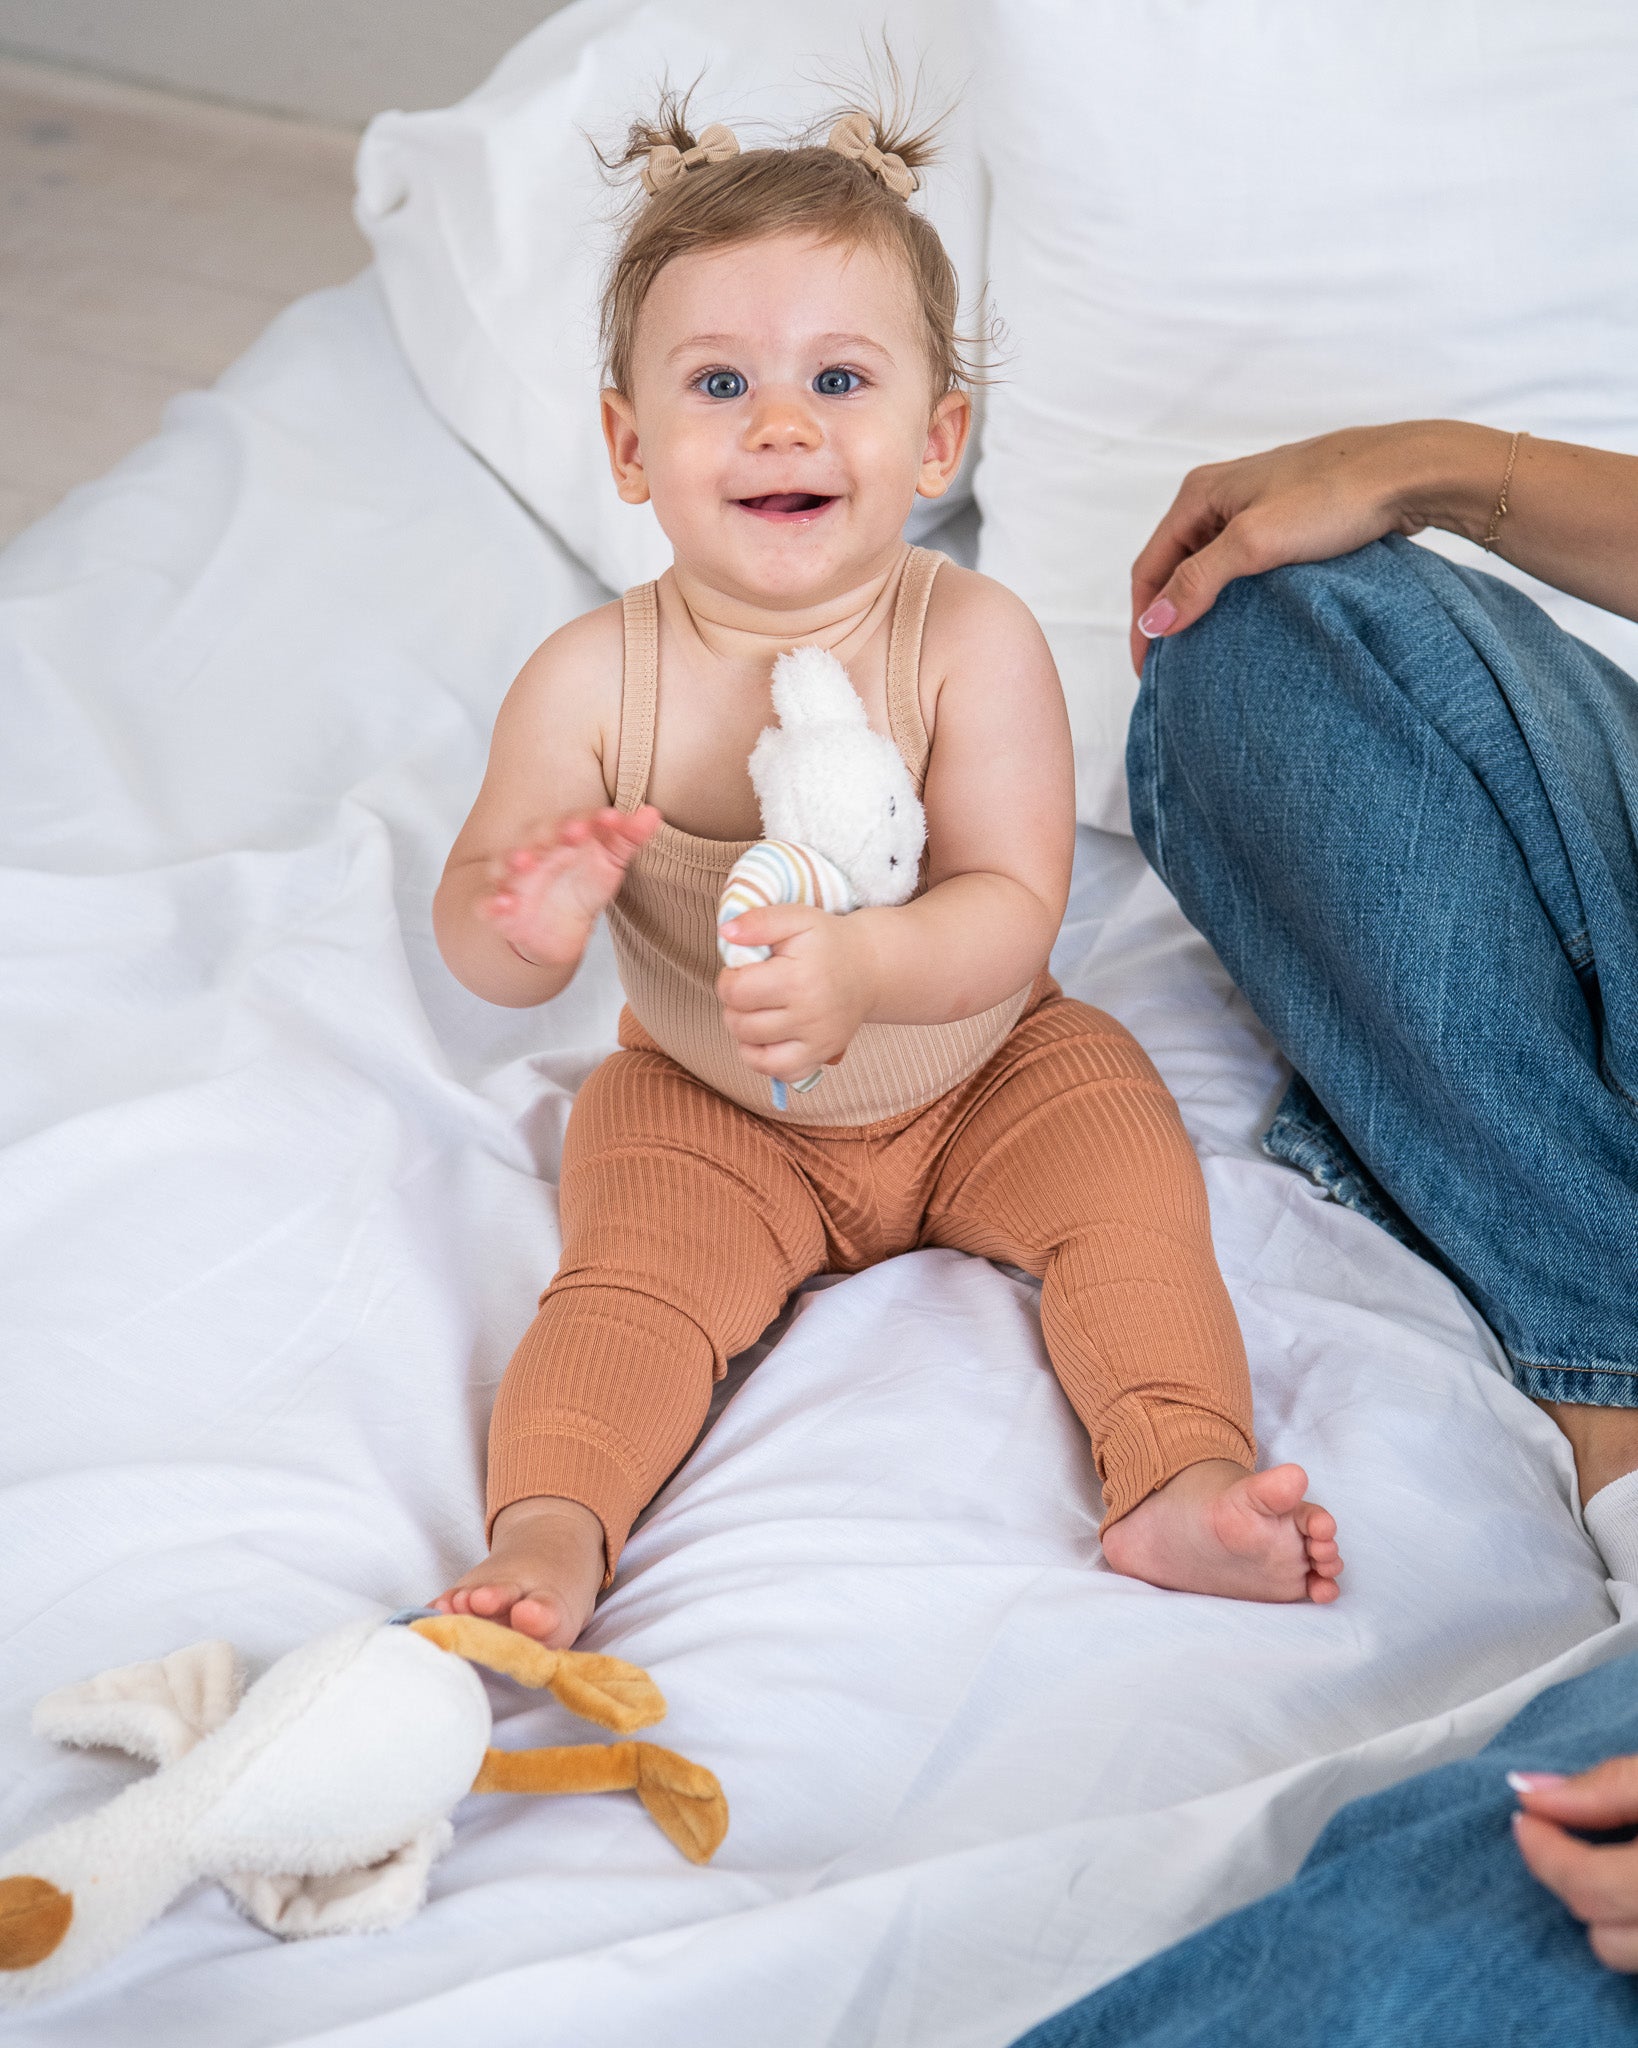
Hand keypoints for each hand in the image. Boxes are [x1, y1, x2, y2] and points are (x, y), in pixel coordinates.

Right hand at [479, 805, 659, 967]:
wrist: (555, 929)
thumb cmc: (581, 884)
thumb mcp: (609, 862)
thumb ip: (628, 838)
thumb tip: (653, 813)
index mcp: (563, 836)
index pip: (575, 821)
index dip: (592, 820)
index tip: (613, 820)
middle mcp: (536, 852)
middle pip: (541, 836)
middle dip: (555, 833)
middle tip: (574, 832)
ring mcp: (515, 879)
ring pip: (508, 865)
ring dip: (516, 861)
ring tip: (525, 861)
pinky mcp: (500, 908)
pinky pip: (489, 903)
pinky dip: (492, 903)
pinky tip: (502, 904)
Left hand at [715, 904, 878, 1081]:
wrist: (869, 966)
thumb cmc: (828, 941)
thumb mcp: (796, 918)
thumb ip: (758, 921)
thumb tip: (726, 933)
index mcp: (797, 980)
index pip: (735, 992)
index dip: (728, 979)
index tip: (742, 971)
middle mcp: (808, 1016)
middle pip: (740, 1024)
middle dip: (735, 1006)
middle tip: (752, 989)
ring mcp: (817, 1041)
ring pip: (752, 1053)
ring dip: (745, 1032)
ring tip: (758, 1010)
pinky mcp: (821, 1056)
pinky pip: (779, 1073)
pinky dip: (764, 1060)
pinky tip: (768, 1037)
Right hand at [1128, 423, 1456, 675]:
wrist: (1407, 472)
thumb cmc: (1333, 497)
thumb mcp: (1255, 543)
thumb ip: (1198, 581)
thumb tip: (1155, 623)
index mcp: (1199, 494)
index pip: (1148, 567)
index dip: (1143, 621)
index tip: (1150, 671)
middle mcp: (1219, 495)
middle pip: (1173, 566)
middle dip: (1167, 615)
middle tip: (1173, 668)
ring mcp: (1254, 505)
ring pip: (1208, 565)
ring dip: (1199, 606)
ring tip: (1204, 650)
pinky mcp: (1287, 517)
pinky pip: (1241, 563)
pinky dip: (1232, 594)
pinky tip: (1245, 619)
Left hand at [1512, 1756, 1637, 1969]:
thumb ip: (1604, 1787)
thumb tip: (1528, 1792)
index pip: (1590, 1888)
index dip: (1545, 1852)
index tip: (1525, 1815)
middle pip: (1602, 1937)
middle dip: (1569, 1884)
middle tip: (1558, 1835)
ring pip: (1623, 1957)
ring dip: (1604, 1916)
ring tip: (1605, 1862)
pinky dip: (1627, 1927)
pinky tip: (1624, 1889)